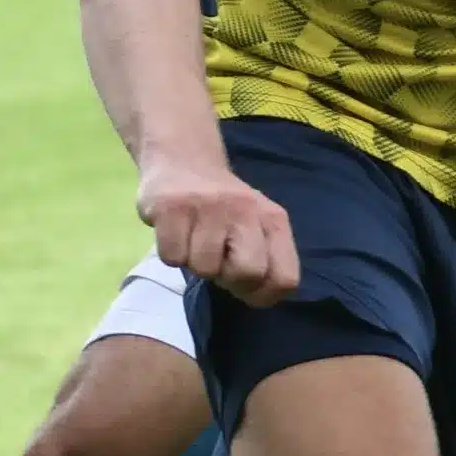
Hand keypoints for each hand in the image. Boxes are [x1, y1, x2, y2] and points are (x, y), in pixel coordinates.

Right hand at [139, 156, 295, 305]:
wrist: (184, 159)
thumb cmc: (224, 207)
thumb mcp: (256, 225)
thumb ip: (263, 259)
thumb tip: (257, 296)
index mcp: (273, 220)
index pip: (285, 279)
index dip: (262, 294)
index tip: (244, 286)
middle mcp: (246, 210)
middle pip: (248, 273)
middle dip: (228, 279)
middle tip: (216, 260)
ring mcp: (209, 206)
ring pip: (204, 269)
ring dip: (194, 263)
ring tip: (194, 239)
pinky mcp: (172, 207)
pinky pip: (172, 258)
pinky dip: (171, 253)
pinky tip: (176, 232)